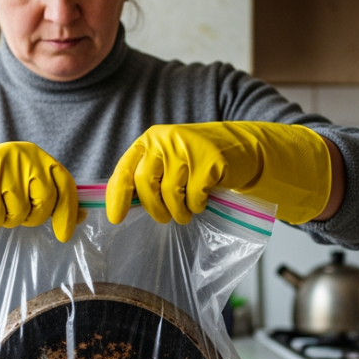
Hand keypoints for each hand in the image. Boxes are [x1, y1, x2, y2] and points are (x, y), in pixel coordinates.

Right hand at [0, 142, 79, 238]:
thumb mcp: (23, 180)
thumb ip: (50, 194)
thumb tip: (80, 215)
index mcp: (35, 155)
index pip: (64, 184)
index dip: (67, 212)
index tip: (64, 235)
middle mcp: (21, 157)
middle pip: (44, 203)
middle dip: (32, 218)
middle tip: (15, 213)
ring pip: (18, 214)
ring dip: (6, 219)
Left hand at [106, 122, 332, 225]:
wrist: (242, 147)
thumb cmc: (198, 161)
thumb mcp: (168, 161)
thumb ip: (147, 176)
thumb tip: (124, 205)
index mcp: (149, 140)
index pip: (124, 169)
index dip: (117, 196)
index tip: (116, 218)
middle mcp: (165, 140)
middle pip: (145, 183)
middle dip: (153, 208)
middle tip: (164, 218)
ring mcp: (188, 148)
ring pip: (170, 193)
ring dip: (178, 211)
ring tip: (186, 211)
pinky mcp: (210, 160)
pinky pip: (194, 196)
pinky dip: (197, 205)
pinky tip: (203, 200)